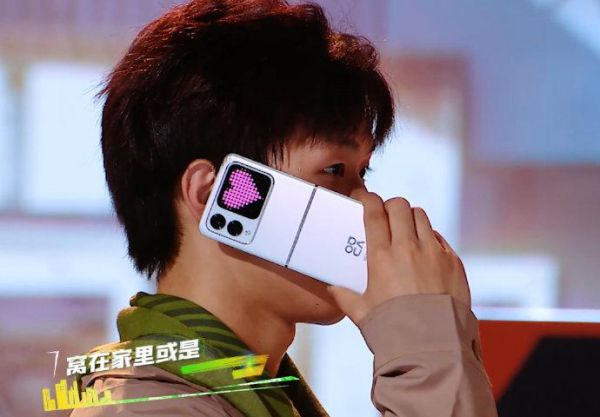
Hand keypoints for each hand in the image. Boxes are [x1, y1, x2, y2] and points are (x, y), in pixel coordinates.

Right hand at [326, 188, 470, 325]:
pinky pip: (439, 237)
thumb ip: (345, 297)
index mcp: (381, 256)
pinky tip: (424, 250)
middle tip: (385, 214)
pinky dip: (430, 237)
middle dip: (389, 205)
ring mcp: (433, 252)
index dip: (367, 199)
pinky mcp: (452, 261)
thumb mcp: (362, 313)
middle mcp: (408, 248)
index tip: (362, 197)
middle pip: (398, 206)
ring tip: (406, 229)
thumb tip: (333, 290)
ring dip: (410, 217)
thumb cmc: (393, 329)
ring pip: (421, 216)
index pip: (373, 212)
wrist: (432, 345)